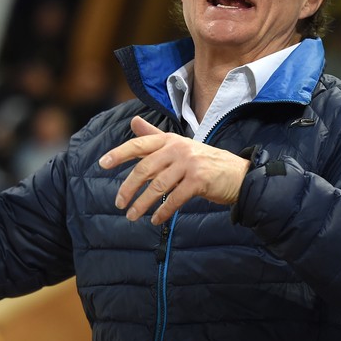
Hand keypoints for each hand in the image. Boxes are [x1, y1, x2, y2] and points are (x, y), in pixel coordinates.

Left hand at [99, 116, 250, 223]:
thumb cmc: (205, 162)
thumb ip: (155, 136)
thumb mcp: (179, 146)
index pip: (140, 144)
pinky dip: (163, 211)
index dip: (119, 153)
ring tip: (132, 216)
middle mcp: (179, 148)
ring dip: (142, 204)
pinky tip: (155, 219)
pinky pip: (175, 199)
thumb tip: (133, 121)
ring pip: (158, 186)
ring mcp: (190, 163)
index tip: (102, 164)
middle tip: (119, 204)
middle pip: (145, 168)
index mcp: (170, 140)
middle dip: (129, 187)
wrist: (238, 175)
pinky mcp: (199, 180)